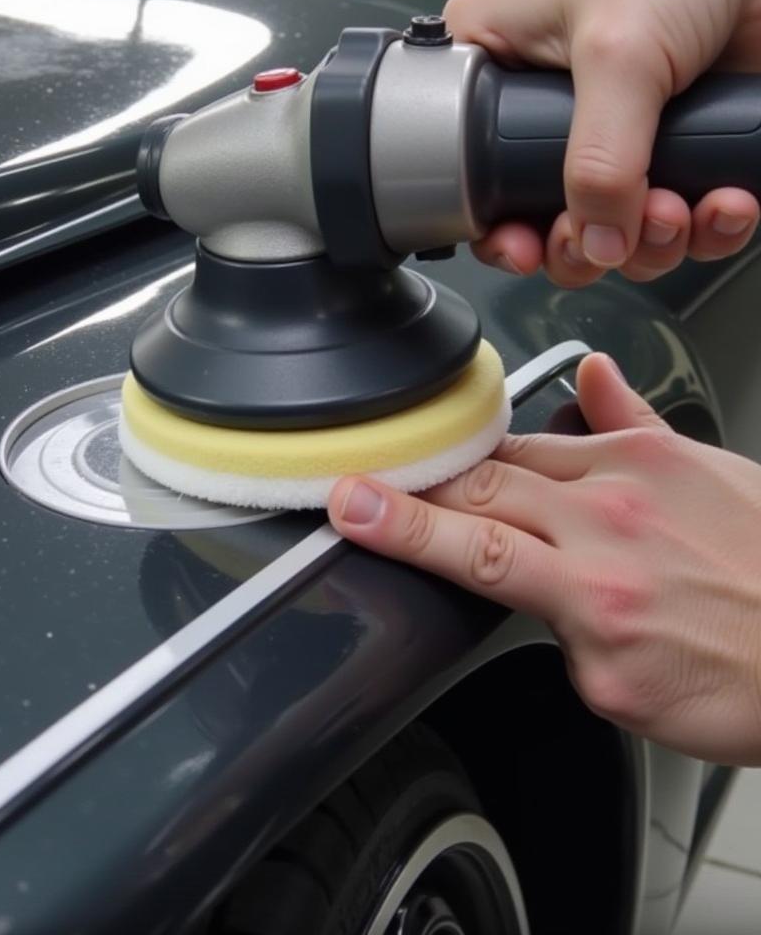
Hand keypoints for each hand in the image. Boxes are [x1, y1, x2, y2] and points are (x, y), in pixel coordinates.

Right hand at [328, 354, 760, 765]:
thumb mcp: (625, 693)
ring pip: (525, 448)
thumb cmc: (743, 683)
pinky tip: (574, 379)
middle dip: (421, 480)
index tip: (351, 501)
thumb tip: (526, 588)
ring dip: (483, 459)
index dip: (396, 521)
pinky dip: (575, 406)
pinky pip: (609, 412)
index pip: (465, 545)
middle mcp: (610, 519)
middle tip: (379, 472)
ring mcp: (643, 472)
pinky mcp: (677, 448)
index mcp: (589, 593)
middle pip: (481, 483)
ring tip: (451, 458)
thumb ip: (557, 630)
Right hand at [444, 0, 760, 286]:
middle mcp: (545, 120)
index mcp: (493, 79)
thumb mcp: (616, 53)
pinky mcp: (672, 151)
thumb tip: (597, 243)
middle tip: (616, 234)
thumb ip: (598, 160)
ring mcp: (613, 141)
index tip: (530, 248)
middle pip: (547, 226)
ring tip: (680, 211)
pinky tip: (724, 204)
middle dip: (590, 245)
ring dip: (655, 244)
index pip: (473, 185)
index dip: (500, 232)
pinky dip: (708, 228)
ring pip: (618, 236)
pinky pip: (683, 223)